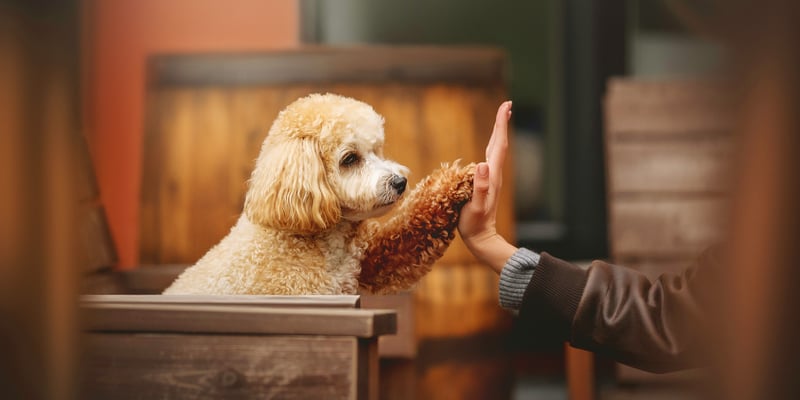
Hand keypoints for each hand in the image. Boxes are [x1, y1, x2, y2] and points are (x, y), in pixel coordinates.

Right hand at [458, 101, 517, 273]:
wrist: (482, 239)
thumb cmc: (475, 224)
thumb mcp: (475, 206)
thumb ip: (480, 187)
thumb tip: (482, 164)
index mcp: (492, 176)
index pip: (498, 146)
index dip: (500, 125)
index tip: (506, 107)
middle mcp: (494, 174)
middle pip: (499, 144)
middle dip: (501, 124)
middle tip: (506, 105)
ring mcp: (491, 179)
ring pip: (495, 150)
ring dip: (497, 133)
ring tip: (500, 119)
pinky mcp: (485, 183)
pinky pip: (489, 159)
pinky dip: (491, 146)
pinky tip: (488, 146)